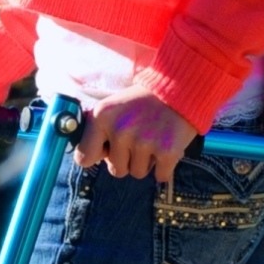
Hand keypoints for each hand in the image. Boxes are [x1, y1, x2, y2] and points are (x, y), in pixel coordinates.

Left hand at [75, 87, 196, 183]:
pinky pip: (160, 176)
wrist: (179, 87)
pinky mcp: (167, 151)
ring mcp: (144, 142)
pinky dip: (165, 167)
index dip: (98, 156)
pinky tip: (167, 147)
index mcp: (101, 117)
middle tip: (140, 138)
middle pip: (116, 170)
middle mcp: (120, 130)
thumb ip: (98, 130)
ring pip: (138, 173)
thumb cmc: (143, 101)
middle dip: (128, 159)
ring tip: (154, 138)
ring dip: (147, 161)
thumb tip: (89, 158)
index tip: (108, 150)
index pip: (83, 158)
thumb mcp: (113, 107)